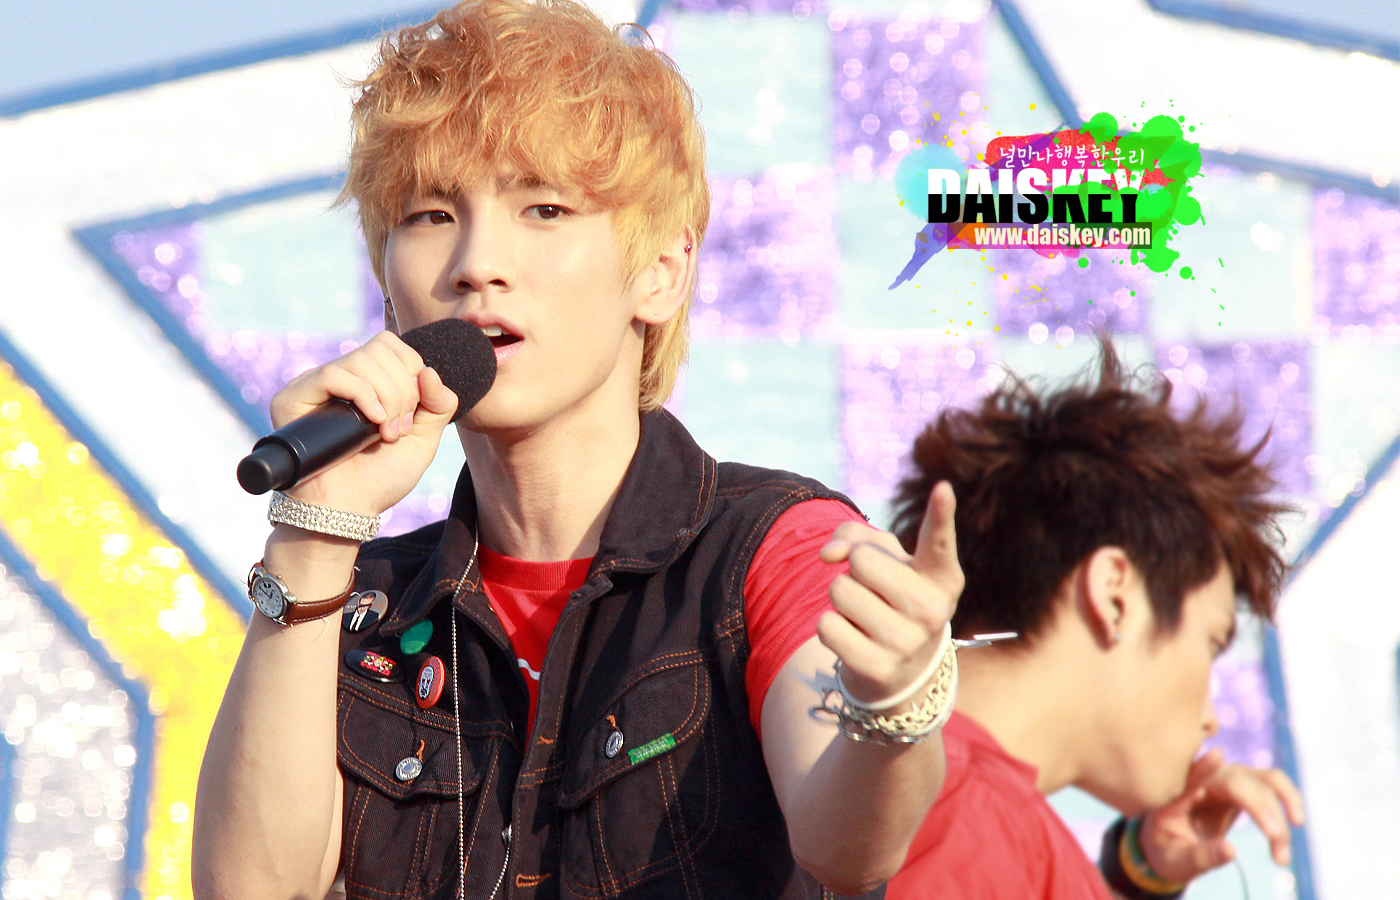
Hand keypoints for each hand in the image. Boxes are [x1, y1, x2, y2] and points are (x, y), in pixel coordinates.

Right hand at [268, 330, 458, 516]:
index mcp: (367, 381)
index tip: (410, 416)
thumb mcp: (423, 439)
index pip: (392, 345)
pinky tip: (371, 422)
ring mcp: (315, 386)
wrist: (349, 510)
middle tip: (397, 430)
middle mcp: (340, 378)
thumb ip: (438, 405)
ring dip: (386, 397)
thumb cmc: (381, 477)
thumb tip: (429, 371)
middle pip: (381, 348)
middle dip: (403, 390)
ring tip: (384, 433)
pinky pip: (332, 374)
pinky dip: (362, 394)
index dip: (412, 372)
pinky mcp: (292, 398)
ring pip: (360, 359)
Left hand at [816, 481, 962, 706]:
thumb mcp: (883, 560)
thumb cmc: (890, 597)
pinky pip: (826, 625)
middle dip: (854, 570)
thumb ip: (855, 537)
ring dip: (841, 601)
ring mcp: (908, 642)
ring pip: (839, 590)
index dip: (940, 513)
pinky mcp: (879, 668)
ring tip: (866, 618)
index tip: (942, 487)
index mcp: (942, 577)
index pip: (938, 540)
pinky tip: (856, 640)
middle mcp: (933, 609)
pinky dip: (831, 628)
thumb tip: (828, 554)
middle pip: (861, 560)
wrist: (901, 670)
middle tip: (873, 593)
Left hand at [1140, 749, 1305, 883]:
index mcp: (1180, 794)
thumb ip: (1200, 857)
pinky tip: (1293, 827)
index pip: (1191, 776)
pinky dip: (1289, 803)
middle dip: (1263, 810)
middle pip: (1239, 781)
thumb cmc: (1171, 848)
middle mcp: (1207, 779)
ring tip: (1284, 852)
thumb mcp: (1177, 860)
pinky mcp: (1247, 785)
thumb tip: (1231, 851)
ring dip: (1284, 807)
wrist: (1176, 842)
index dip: (1204, 766)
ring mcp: (1229, 778)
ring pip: (1265, 779)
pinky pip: (1273, 785)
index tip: (1216, 755)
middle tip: (1278, 847)